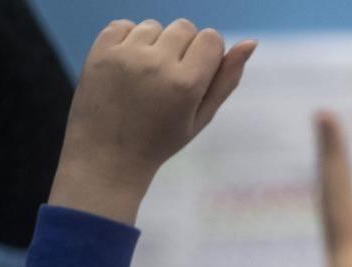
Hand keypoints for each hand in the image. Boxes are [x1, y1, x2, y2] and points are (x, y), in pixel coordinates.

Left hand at [49, 19, 256, 224]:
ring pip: (154, 26)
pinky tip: (127, 67)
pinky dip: (128, 40)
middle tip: (169, 79)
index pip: (211, 38)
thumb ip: (227, 80)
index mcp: (186, 83)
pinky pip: (123, 25)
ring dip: (155, 44)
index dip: (207, 55)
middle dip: (183, 47)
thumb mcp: (202, 117)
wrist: (108, 156)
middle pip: (185, 27)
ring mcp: (125, 56)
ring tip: (146, 76)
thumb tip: (250, 42)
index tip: (195, 76)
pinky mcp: (100, 51)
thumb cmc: (161, 141)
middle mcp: (157, 64)